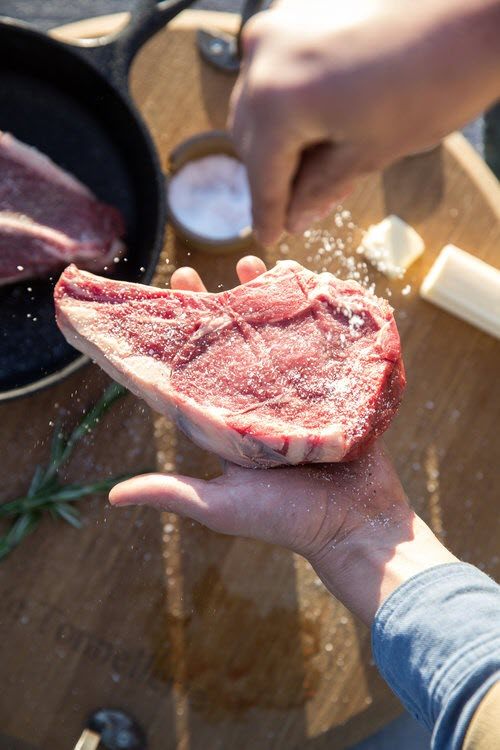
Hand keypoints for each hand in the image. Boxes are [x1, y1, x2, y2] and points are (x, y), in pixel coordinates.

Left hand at [110, 258, 456, 623]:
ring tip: (252, 265)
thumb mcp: (223, 507)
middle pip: (231, 348)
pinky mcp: (332, 392)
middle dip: (213, 308)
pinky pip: (321, 349)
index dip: (176, 339)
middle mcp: (258, 406)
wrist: (357, 526)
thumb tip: (112, 496)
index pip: (192, 373)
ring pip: (276, 340)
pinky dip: (313, 320)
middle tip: (191, 274)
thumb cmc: (289, 521)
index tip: (162, 303)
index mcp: (228, 426)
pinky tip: (305, 290)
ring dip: (263, 303)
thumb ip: (174, 494)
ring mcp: (296, 397)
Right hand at [229, 0, 499, 243]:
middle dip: (275, 174)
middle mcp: (264, 58)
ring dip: (281, 138)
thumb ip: (321, 188)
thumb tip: (295, 217)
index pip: (261, 174)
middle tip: (302, 207)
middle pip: (250, 137)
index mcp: (277, 100)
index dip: (267, 214)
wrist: (473, 14)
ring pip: (260, 103)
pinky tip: (323, 123)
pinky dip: (291, 103)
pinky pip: (276, 71)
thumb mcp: (370, 152)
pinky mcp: (297, 12)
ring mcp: (278, 27)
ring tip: (319, 166)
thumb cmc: (434, 82)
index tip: (269, 237)